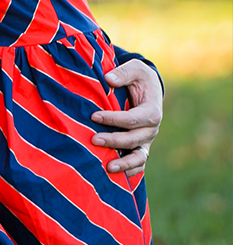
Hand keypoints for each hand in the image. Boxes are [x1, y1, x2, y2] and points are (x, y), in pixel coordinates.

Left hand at [91, 59, 163, 174]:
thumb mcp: (135, 68)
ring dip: (124, 164)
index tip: (94, 116)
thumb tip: (109, 79)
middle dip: (114, 141)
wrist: (147, 89)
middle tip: (93, 139)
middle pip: (133, 139)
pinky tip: (114, 176)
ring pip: (139, 157)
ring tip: (107, 168)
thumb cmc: (138, 77)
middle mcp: (151, 129)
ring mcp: (146, 141)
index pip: (133, 119)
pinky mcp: (140, 147)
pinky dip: (129, 171)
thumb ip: (123, 73)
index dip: (114, 119)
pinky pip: (138, 164)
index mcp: (152, 111)